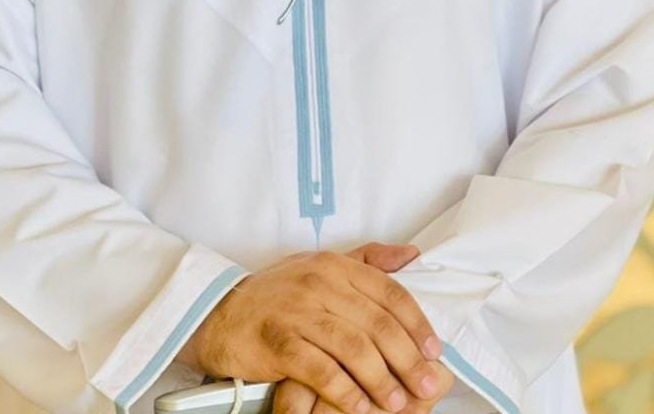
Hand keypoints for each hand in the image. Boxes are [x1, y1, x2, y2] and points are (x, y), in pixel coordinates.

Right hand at [272, 247, 450, 413]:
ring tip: (398, 402)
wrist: (220, 313)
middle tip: (427, 384)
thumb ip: (366, 260)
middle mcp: (319, 282)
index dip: (416, 322)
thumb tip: (411, 255)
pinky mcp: (280, 342)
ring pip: (354, 347)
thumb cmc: (277, 293)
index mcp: (334, 264)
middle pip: (377, 322)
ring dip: (381, 379)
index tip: (434, 350)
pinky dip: (345, 392)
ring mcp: (298, 312)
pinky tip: (360, 406)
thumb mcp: (319, 264)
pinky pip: (322, 370)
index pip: (388, 291)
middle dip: (407, 358)